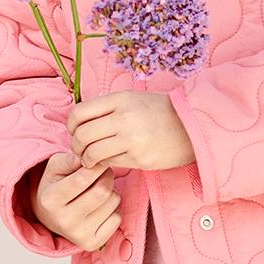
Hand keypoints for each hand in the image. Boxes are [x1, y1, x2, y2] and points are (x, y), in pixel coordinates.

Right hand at [28, 152, 120, 250]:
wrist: (50, 216)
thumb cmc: (57, 185)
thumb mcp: (56, 167)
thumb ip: (72, 159)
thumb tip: (93, 160)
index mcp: (50, 200)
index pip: (83, 179)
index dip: (96, 166)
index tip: (98, 162)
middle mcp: (63, 221)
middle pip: (102, 192)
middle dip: (107, 176)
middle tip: (102, 173)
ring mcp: (78, 235)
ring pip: (113, 202)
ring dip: (111, 191)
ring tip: (98, 191)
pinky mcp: (92, 243)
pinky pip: (117, 218)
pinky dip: (113, 208)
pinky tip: (100, 207)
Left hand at [65, 91, 195, 171]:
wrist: (192, 126)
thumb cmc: (160, 112)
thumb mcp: (133, 99)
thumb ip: (108, 108)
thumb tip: (80, 122)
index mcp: (120, 99)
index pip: (79, 113)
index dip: (71, 126)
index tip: (74, 132)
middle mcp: (124, 118)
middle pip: (82, 135)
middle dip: (76, 146)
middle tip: (80, 150)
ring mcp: (132, 140)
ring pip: (92, 153)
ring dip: (86, 159)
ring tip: (90, 160)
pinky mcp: (140, 159)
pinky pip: (110, 163)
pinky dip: (103, 164)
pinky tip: (107, 162)